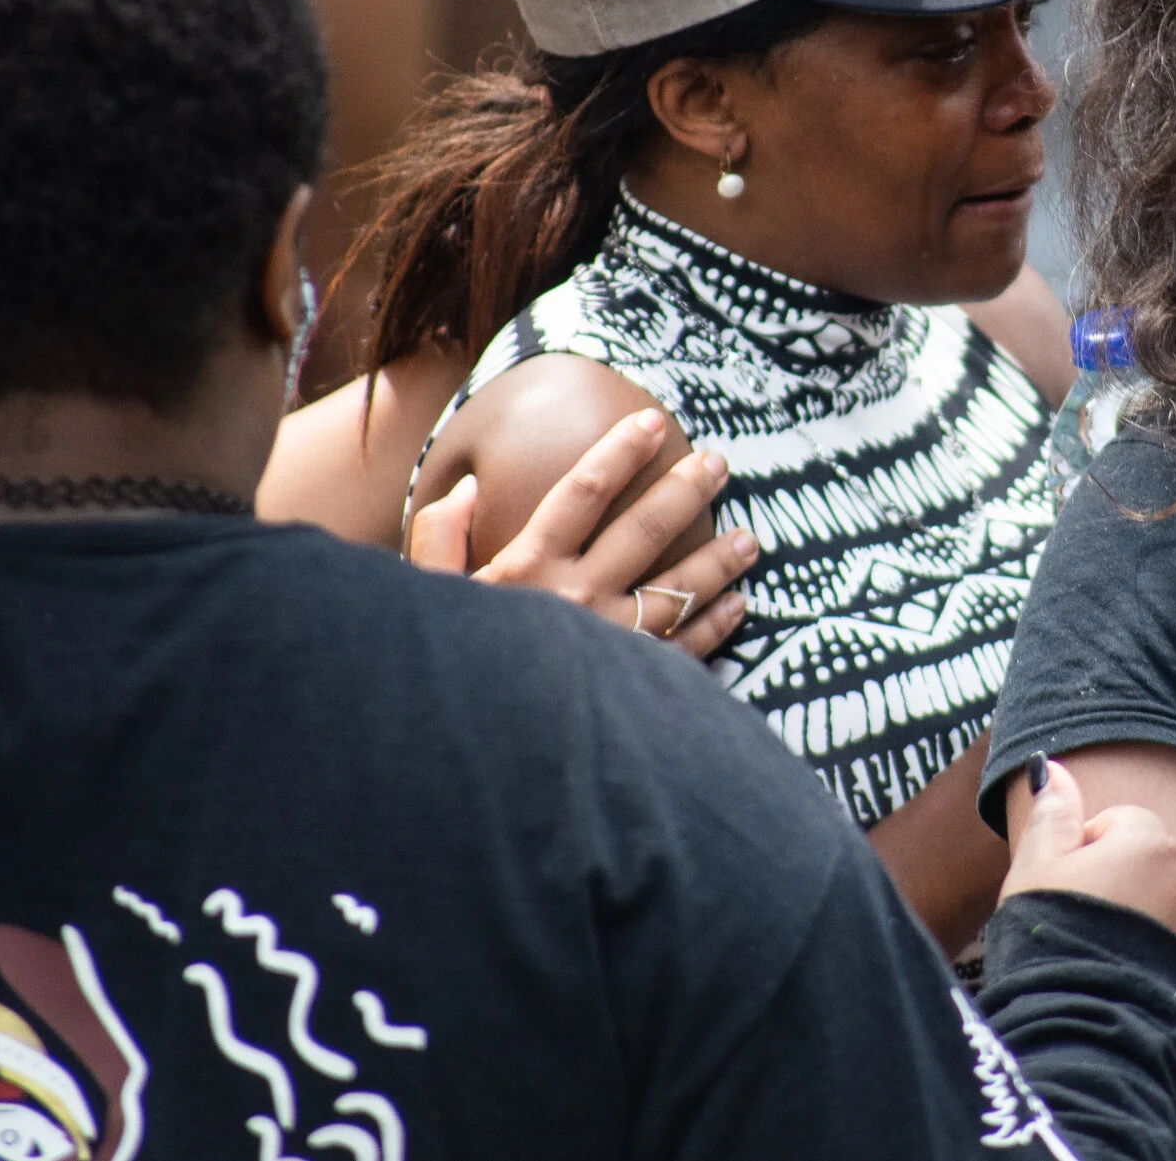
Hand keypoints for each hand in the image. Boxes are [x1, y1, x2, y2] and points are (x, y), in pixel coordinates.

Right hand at [408, 410, 755, 658]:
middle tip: (720, 462)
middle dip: (685, 489)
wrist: (481, 754)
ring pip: (678, 589)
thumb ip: (438, 537)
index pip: (582, 491)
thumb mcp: (426, 596)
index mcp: (527, 567)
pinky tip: (737, 605)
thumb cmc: (447, 668)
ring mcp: (610, 644)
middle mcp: (576, 598)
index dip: (619, 452)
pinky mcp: (630, 687)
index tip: (651, 422)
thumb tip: (467, 487)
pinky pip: (684, 650)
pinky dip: (715, 626)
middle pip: (643, 530)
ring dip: (718, 560)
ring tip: (749, 538)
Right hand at [1001, 755, 1175, 968]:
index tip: (1065, 890)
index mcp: (1149, 842)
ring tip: (1105, 960)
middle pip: (1150, 864)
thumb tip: (1054, 767)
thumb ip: (1051, 815)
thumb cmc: (1056, 940)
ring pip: (1172, 910)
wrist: (1093, 1031)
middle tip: (1082, 925)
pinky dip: (1166, 964)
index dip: (1084, 853)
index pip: (1119, 823)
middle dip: (1121, 885)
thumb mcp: (1036, 870)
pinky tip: (1129, 985)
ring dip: (1145, 924)